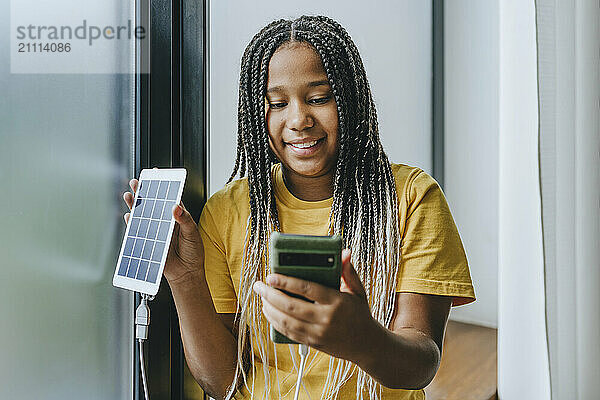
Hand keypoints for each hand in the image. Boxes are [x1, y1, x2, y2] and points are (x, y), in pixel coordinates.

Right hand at [122, 178, 203, 282]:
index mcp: (178, 216)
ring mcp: (156, 231)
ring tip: (129, 194)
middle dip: (144, 192)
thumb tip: (176, 207)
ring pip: (143, 215)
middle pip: (153, 204)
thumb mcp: (192, 233)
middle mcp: (166, 222)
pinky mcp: (149, 242)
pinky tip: (129, 216)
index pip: (169, 197)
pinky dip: (132, 223)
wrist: (186, 273)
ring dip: (135, 205)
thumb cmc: (193, 252)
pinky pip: (138, 231)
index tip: (156, 174)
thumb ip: (184, 220)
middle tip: (137, 181)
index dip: (162, 186)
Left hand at [253, 249, 375, 361]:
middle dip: (271, 295)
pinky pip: (289, 333)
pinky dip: (275, 322)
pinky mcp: (313, 343)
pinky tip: (269, 312)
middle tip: (259, 285)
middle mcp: (326, 319)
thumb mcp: (358, 291)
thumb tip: (343, 252)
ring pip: (286, 321)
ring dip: (270, 309)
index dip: (286, 282)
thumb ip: (348, 271)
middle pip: (291, 306)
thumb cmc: (360, 313)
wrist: (367, 344)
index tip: (271, 276)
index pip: (307, 289)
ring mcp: (318, 333)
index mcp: (337, 302)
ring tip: (261, 297)